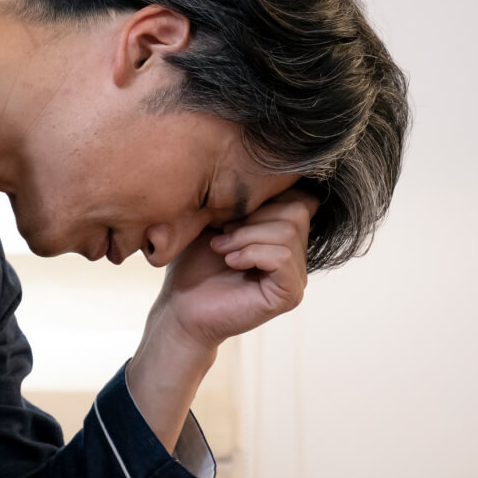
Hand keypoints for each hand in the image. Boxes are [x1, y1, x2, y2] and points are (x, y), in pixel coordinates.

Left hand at [157, 188, 318, 351]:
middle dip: (252, 217)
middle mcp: (297, 256)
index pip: (298, 197)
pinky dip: (251, 253)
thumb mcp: (217, 221)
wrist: (179, 307)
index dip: (264, 198)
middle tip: (221, 237)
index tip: (229, 216)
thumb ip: (245, 202)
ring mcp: (296, 276)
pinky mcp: (289, 295)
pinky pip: (282, 257)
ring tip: (221, 249)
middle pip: (296, 210)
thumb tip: (265, 170)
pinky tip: (231, 262)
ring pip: (288, 231)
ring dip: (245, 236)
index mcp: (284, 236)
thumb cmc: (194, 264)